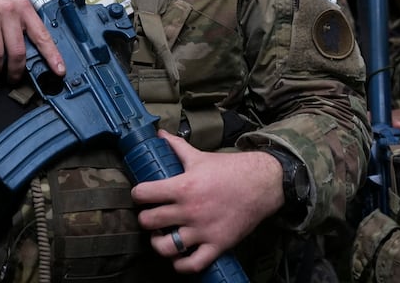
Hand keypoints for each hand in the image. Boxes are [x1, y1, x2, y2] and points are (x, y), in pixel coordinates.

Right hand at [0, 0, 64, 82]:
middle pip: (18, 51)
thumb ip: (22, 30)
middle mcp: (8, 9)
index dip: (52, 55)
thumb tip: (35, 57)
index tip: (59, 70)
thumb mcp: (10, 13)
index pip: (42, 35)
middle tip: (12, 78)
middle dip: (15, 71)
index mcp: (23, 7)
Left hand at [132, 132, 284, 274]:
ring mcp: (203, 230)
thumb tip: (160, 134)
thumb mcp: (200, 156)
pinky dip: (181, 264)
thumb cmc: (230, 170)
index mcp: (183, 186)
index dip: (137, 194)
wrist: (261, 184)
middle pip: (149, 222)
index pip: (144, 193)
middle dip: (145, 219)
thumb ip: (177, 147)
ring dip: (158, 243)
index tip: (141, 195)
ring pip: (166, 247)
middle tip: (150, 216)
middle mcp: (189, 210)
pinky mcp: (217, 244)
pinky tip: (178, 257)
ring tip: (160, 236)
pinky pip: (192, 264)